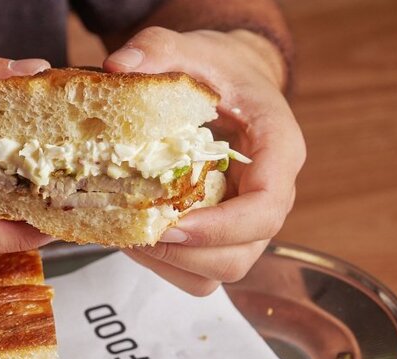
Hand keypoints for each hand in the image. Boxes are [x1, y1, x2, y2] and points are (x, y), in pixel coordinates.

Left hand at [104, 28, 305, 294]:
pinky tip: (138, 239)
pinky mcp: (225, 233)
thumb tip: (118, 65)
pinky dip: (169, 265)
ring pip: (223, 269)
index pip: (267, 206)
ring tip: (133, 237)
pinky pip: (202, 271)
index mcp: (278, 149)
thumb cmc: (220, 71)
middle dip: (188, 251)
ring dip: (174, 263)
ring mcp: (249, 220)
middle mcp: (271, 193)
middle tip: (139, 232)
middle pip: (243, 251)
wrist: (232, 84)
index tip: (173, 223)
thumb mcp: (191, 49)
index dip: (221, 226)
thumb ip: (158, 49)